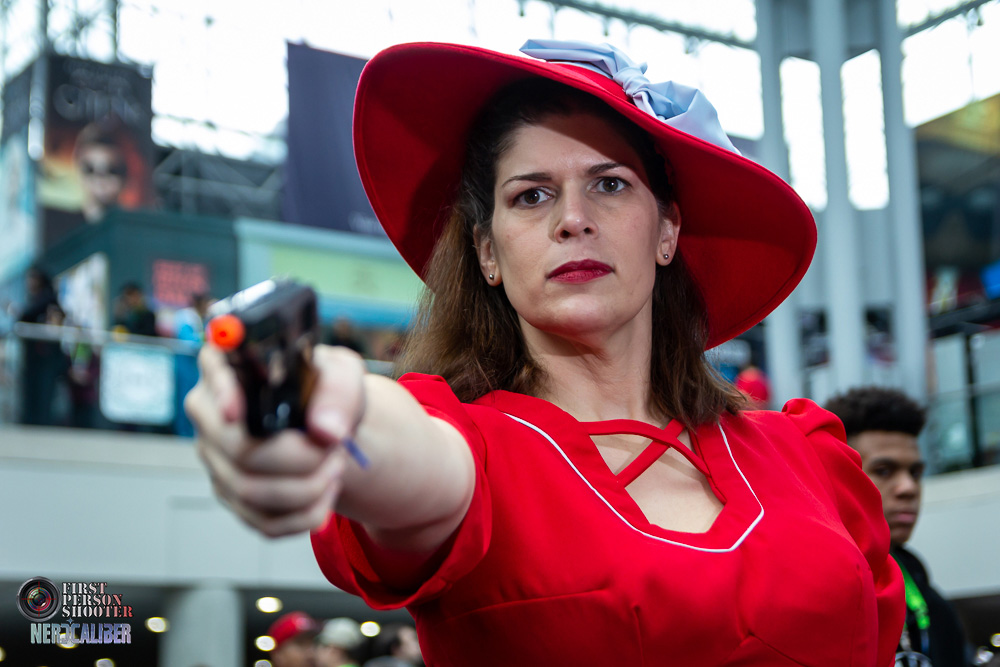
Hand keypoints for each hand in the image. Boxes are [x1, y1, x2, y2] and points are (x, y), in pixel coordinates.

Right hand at [185, 344, 365, 536]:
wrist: (329, 426)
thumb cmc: (326, 392)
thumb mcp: (342, 376)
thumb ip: (338, 393)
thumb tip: (326, 430)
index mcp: (233, 368)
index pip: (214, 370)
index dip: (222, 392)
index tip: (237, 412)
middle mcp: (212, 412)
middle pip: (238, 447)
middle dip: (300, 457)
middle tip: (335, 448)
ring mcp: (216, 458)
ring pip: (249, 490)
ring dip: (307, 488)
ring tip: (335, 467)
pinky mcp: (231, 496)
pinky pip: (262, 521)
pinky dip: (305, 514)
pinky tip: (326, 493)